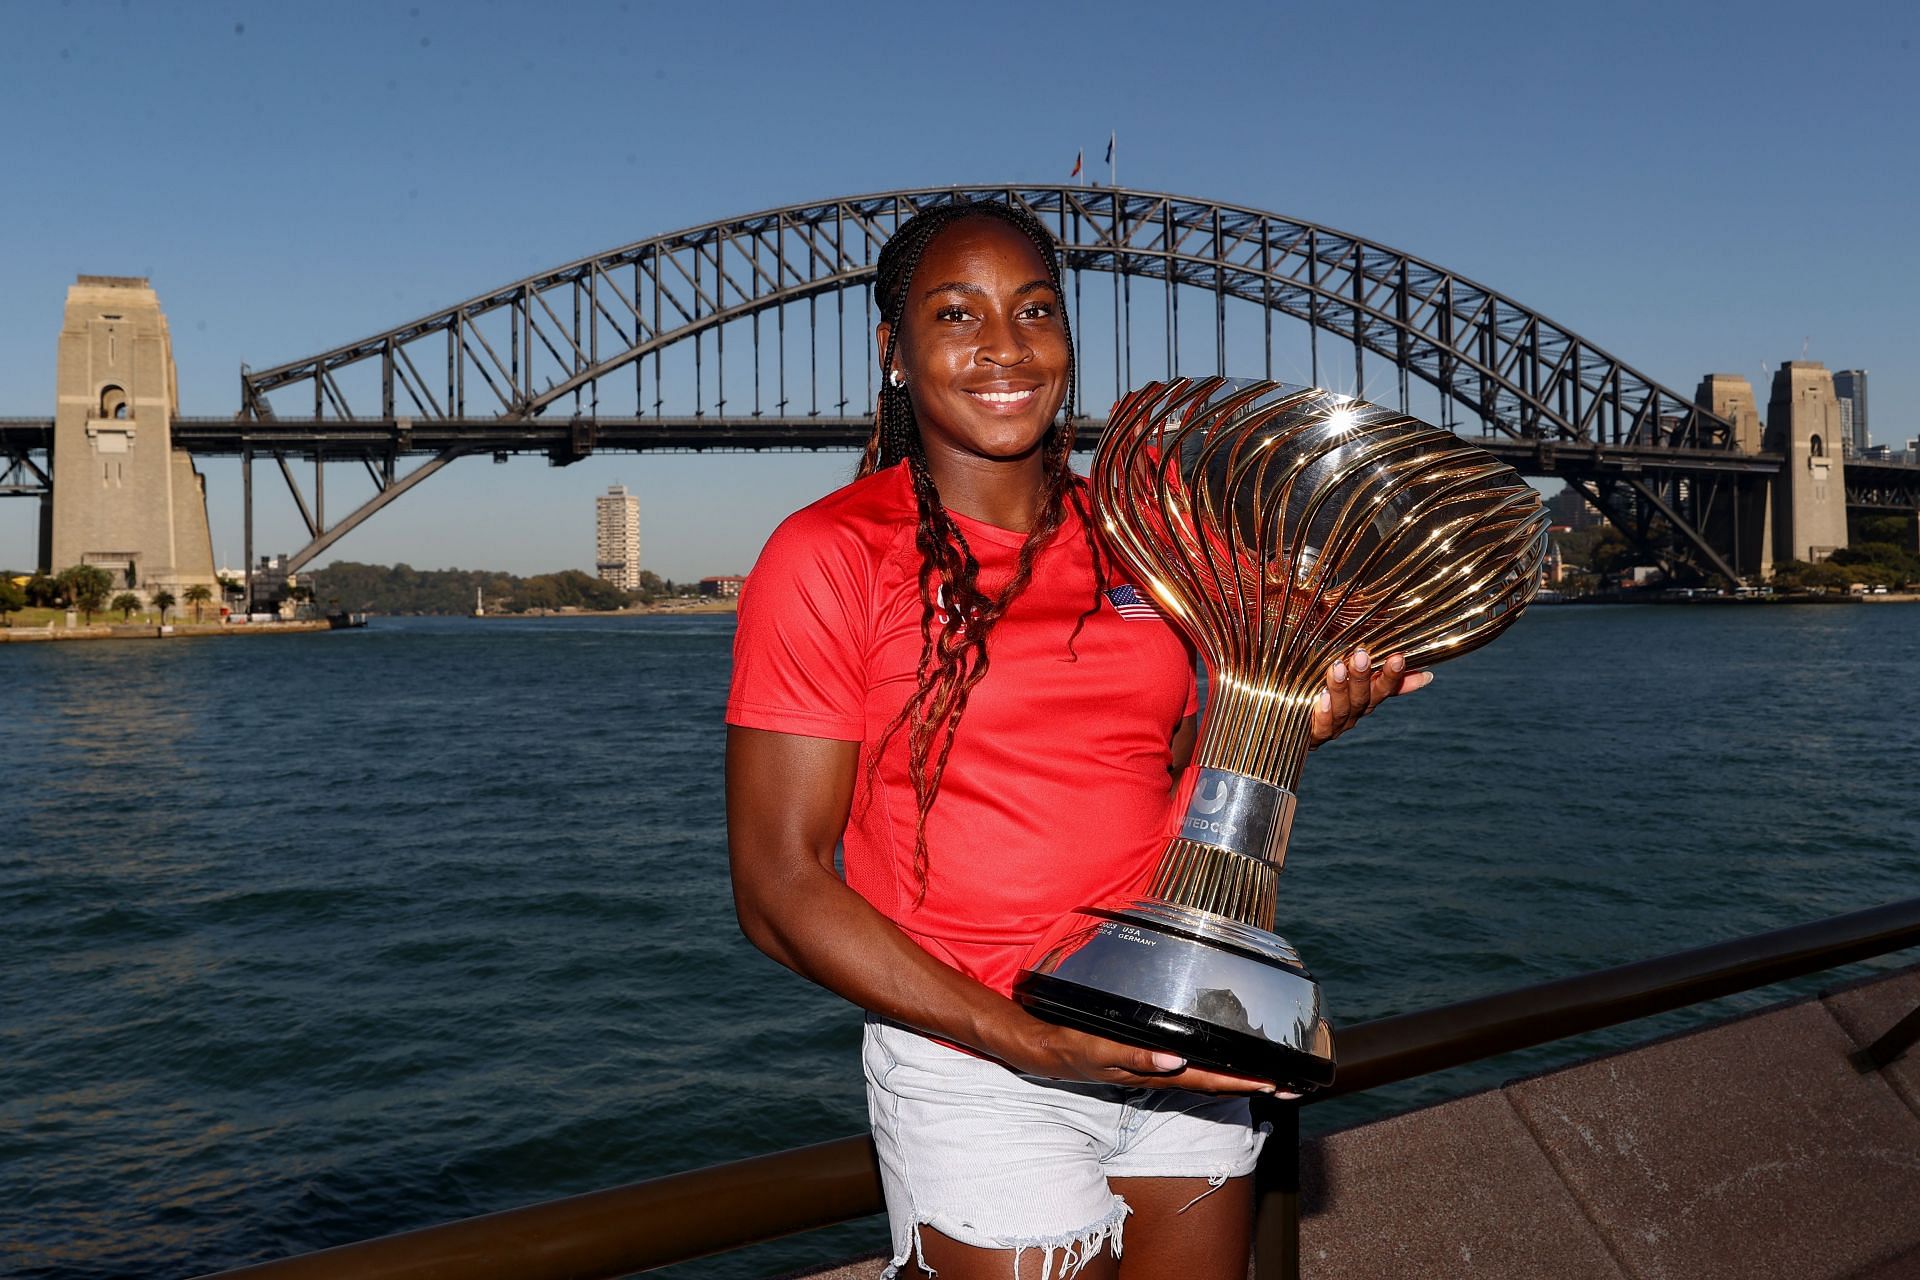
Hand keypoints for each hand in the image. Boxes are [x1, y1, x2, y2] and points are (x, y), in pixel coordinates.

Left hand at [993, 1014, 1300, 1098]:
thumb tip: (1185, 1041)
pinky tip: (1177, 1058)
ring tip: (1253, 1079)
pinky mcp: (1097, 1052)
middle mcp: (1146, 1071)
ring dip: (1214, 1079)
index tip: (1286, 1080)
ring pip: (1177, 1076)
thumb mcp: (1120, 1036)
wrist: (1029, 1045)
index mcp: (1155, 1066)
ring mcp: (1125, 1064)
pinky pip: (1128, 1055)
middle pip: (1205, 1082)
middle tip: (1286, 1085)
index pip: (1210, 1076)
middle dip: (1246, 1084)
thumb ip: (1148, 1040)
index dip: (1247, 1079)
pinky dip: (1152, 1059)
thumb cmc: (1077, 1037)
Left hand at [1308, 648, 1430, 748]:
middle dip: (1363, 677)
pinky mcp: (1313, 735)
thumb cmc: (1321, 688)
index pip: (1385, 687)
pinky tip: (1321, 698)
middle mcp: (1354, 715)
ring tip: (1337, 668)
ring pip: (1343, 709)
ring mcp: (1335, 726)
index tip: (1399, 657)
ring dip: (1341, 688)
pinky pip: (1321, 726)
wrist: (1287, 718)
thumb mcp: (1350, 677)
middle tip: (1360, 655)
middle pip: (1364, 698)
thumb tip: (1429, 677)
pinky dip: (1323, 713)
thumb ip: (1382, 674)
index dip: (1394, 676)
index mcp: (1366, 699)